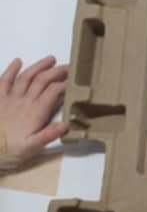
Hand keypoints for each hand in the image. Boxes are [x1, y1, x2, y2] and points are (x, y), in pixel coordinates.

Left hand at [0, 56, 67, 171]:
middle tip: (68, 67)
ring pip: (26, 77)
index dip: (64, 85)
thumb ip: (48, 135)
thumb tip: (66, 124)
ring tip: (50, 59)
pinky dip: (11, 69)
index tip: (74, 82)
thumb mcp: (32, 149)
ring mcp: (9, 97)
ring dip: (39, 66)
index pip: (53, 92)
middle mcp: (23, 101)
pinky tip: (18, 61)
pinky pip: (4, 79)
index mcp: (34, 113)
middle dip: (56, 72)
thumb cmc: (9, 152)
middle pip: (42, 81)